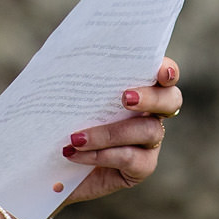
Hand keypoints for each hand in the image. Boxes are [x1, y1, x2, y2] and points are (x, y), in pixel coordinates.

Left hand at [60, 60, 181, 204]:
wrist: (48, 167)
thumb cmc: (57, 122)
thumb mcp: (62, 94)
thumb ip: (74, 74)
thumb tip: (69, 49)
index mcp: (137, 87)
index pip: (163, 74)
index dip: (168, 71)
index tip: (160, 72)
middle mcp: (150, 113)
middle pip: (170, 100)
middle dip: (151, 97)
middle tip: (125, 98)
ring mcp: (148, 143)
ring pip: (148, 131)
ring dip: (110, 133)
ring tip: (77, 137)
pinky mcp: (140, 168)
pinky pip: (131, 159)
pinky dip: (102, 155)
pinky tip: (75, 154)